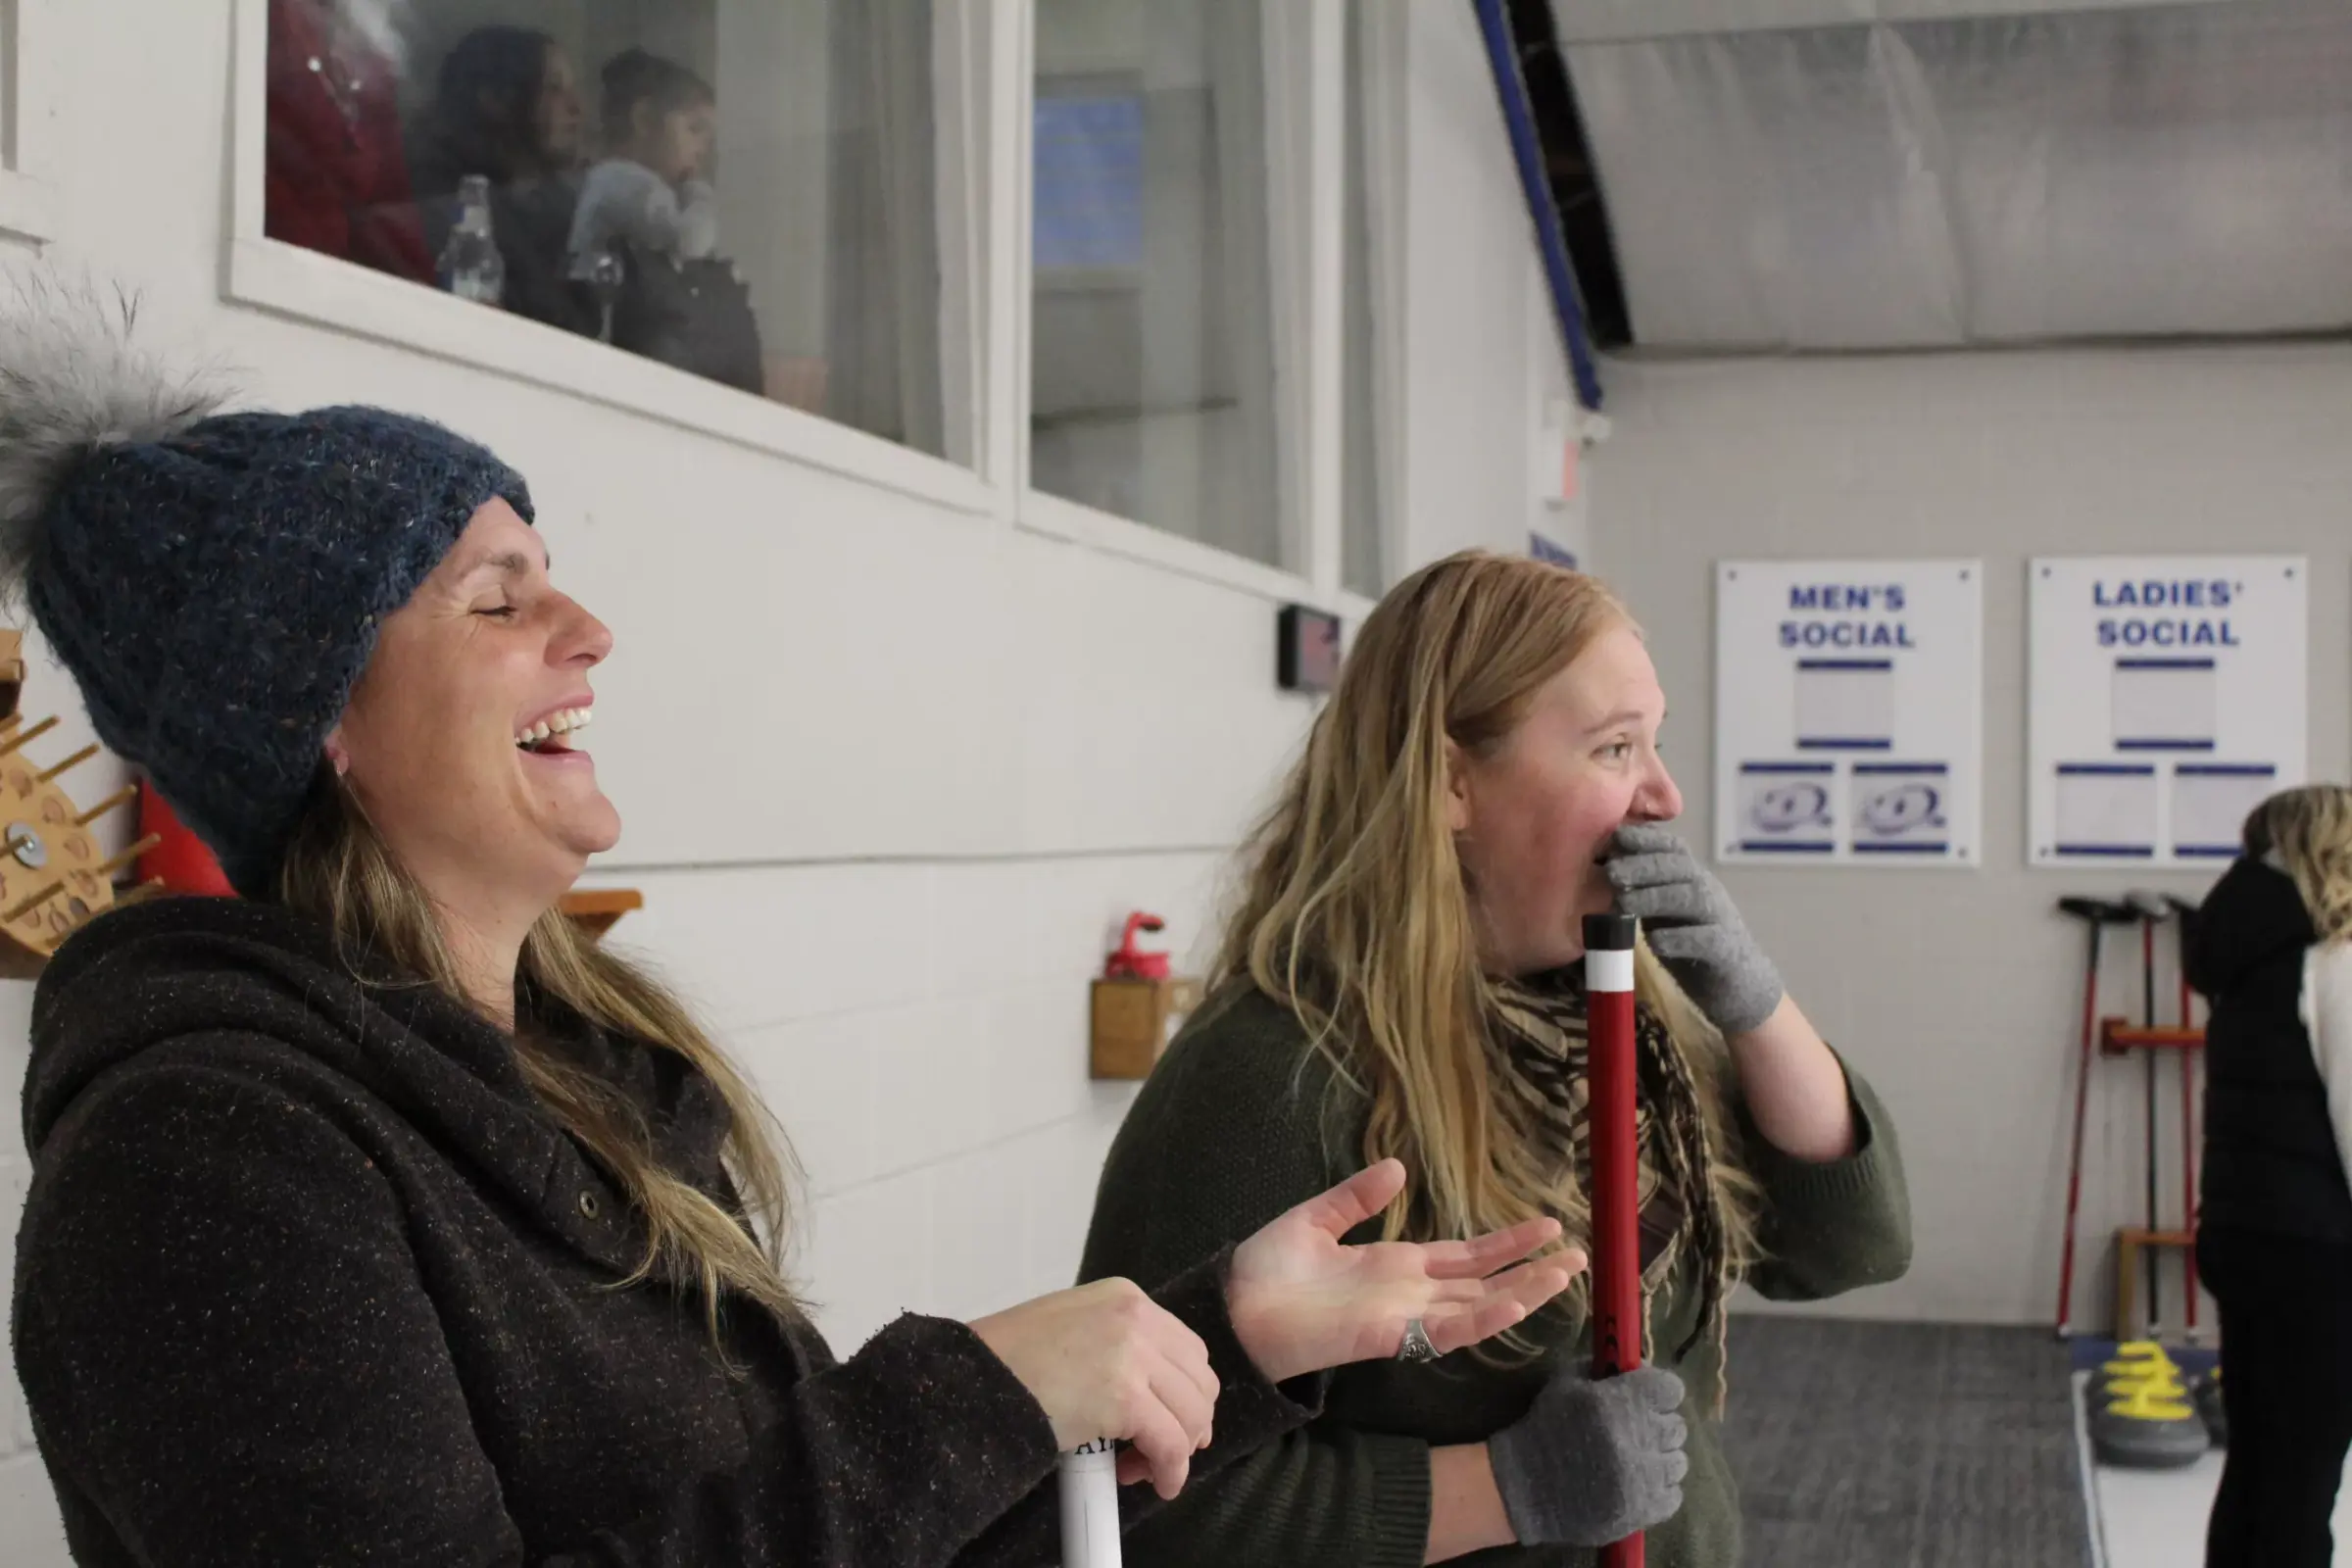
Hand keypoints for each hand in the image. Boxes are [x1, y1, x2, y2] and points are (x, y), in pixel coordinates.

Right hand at [968, 1279, 1217, 1498]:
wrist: (973, 1379)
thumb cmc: (1009, 1361)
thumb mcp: (1072, 1325)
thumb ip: (1116, 1343)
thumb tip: (1155, 1389)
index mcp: (1124, 1297)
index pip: (1186, 1348)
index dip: (1186, 1393)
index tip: (1176, 1420)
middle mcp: (1136, 1318)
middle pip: (1198, 1381)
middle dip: (1188, 1422)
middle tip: (1160, 1449)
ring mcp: (1132, 1355)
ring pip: (1191, 1415)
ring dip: (1177, 1450)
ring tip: (1143, 1467)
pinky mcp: (1125, 1398)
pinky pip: (1172, 1445)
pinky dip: (1171, 1470)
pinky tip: (1158, 1481)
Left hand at [1225, 1159, 1582, 1384]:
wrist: (1233, 1307)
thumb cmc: (1267, 1270)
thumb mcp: (1316, 1219)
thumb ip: (1357, 1197)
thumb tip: (1398, 1167)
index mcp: (1395, 1265)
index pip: (1464, 1256)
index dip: (1505, 1243)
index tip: (1546, 1226)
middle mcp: (1408, 1294)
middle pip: (1484, 1282)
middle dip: (1532, 1269)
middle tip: (1580, 1255)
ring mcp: (1403, 1316)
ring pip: (1478, 1307)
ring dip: (1523, 1291)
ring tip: (1567, 1274)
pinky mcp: (1389, 1335)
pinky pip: (1446, 1331)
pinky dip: (1482, 1318)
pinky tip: (1515, 1300)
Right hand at [1489, 1366, 1688, 1545]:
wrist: (1525, 1487)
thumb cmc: (1544, 1430)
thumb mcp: (1564, 1384)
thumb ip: (1599, 1370)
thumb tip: (1630, 1367)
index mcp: (1620, 1402)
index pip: (1671, 1389)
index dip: (1659, 1392)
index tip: (1645, 1398)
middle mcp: (1639, 1438)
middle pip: (1677, 1426)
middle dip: (1658, 1425)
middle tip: (1637, 1431)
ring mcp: (1644, 1478)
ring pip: (1678, 1462)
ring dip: (1660, 1459)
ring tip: (1637, 1461)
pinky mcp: (1644, 1511)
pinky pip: (1673, 1495)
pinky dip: (1659, 1490)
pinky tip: (1638, 1485)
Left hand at [1602, 824, 1783, 1035]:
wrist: (1739, 985)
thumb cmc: (1693, 944)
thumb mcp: (1664, 913)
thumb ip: (1643, 893)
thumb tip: (1605, 874)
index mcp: (1692, 879)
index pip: (1673, 849)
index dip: (1647, 839)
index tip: (1617, 836)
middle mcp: (1708, 892)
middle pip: (1681, 868)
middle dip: (1644, 866)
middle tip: (1612, 872)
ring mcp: (1720, 920)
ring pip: (1692, 898)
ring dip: (1656, 897)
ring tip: (1625, 903)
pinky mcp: (1725, 951)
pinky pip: (1706, 939)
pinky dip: (1679, 938)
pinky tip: (1655, 942)